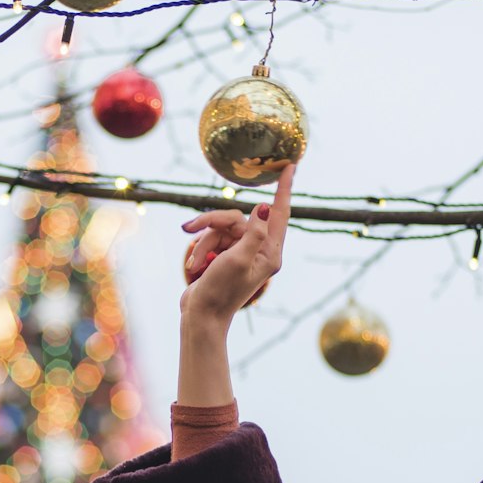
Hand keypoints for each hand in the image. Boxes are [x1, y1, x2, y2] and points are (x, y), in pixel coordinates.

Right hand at [180, 163, 294, 323]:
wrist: (201, 315)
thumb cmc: (221, 291)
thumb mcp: (238, 259)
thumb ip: (253, 232)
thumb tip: (264, 207)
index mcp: (270, 252)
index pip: (280, 213)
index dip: (284, 189)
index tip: (291, 166)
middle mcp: (259, 250)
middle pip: (237, 218)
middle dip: (213, 223)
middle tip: (190, 227)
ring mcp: (241, 252)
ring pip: (221, 227)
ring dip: (204, 242)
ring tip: (196, 264)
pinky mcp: (225, 255)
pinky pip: (213, 237)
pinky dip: (201, 249)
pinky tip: (195, 267)